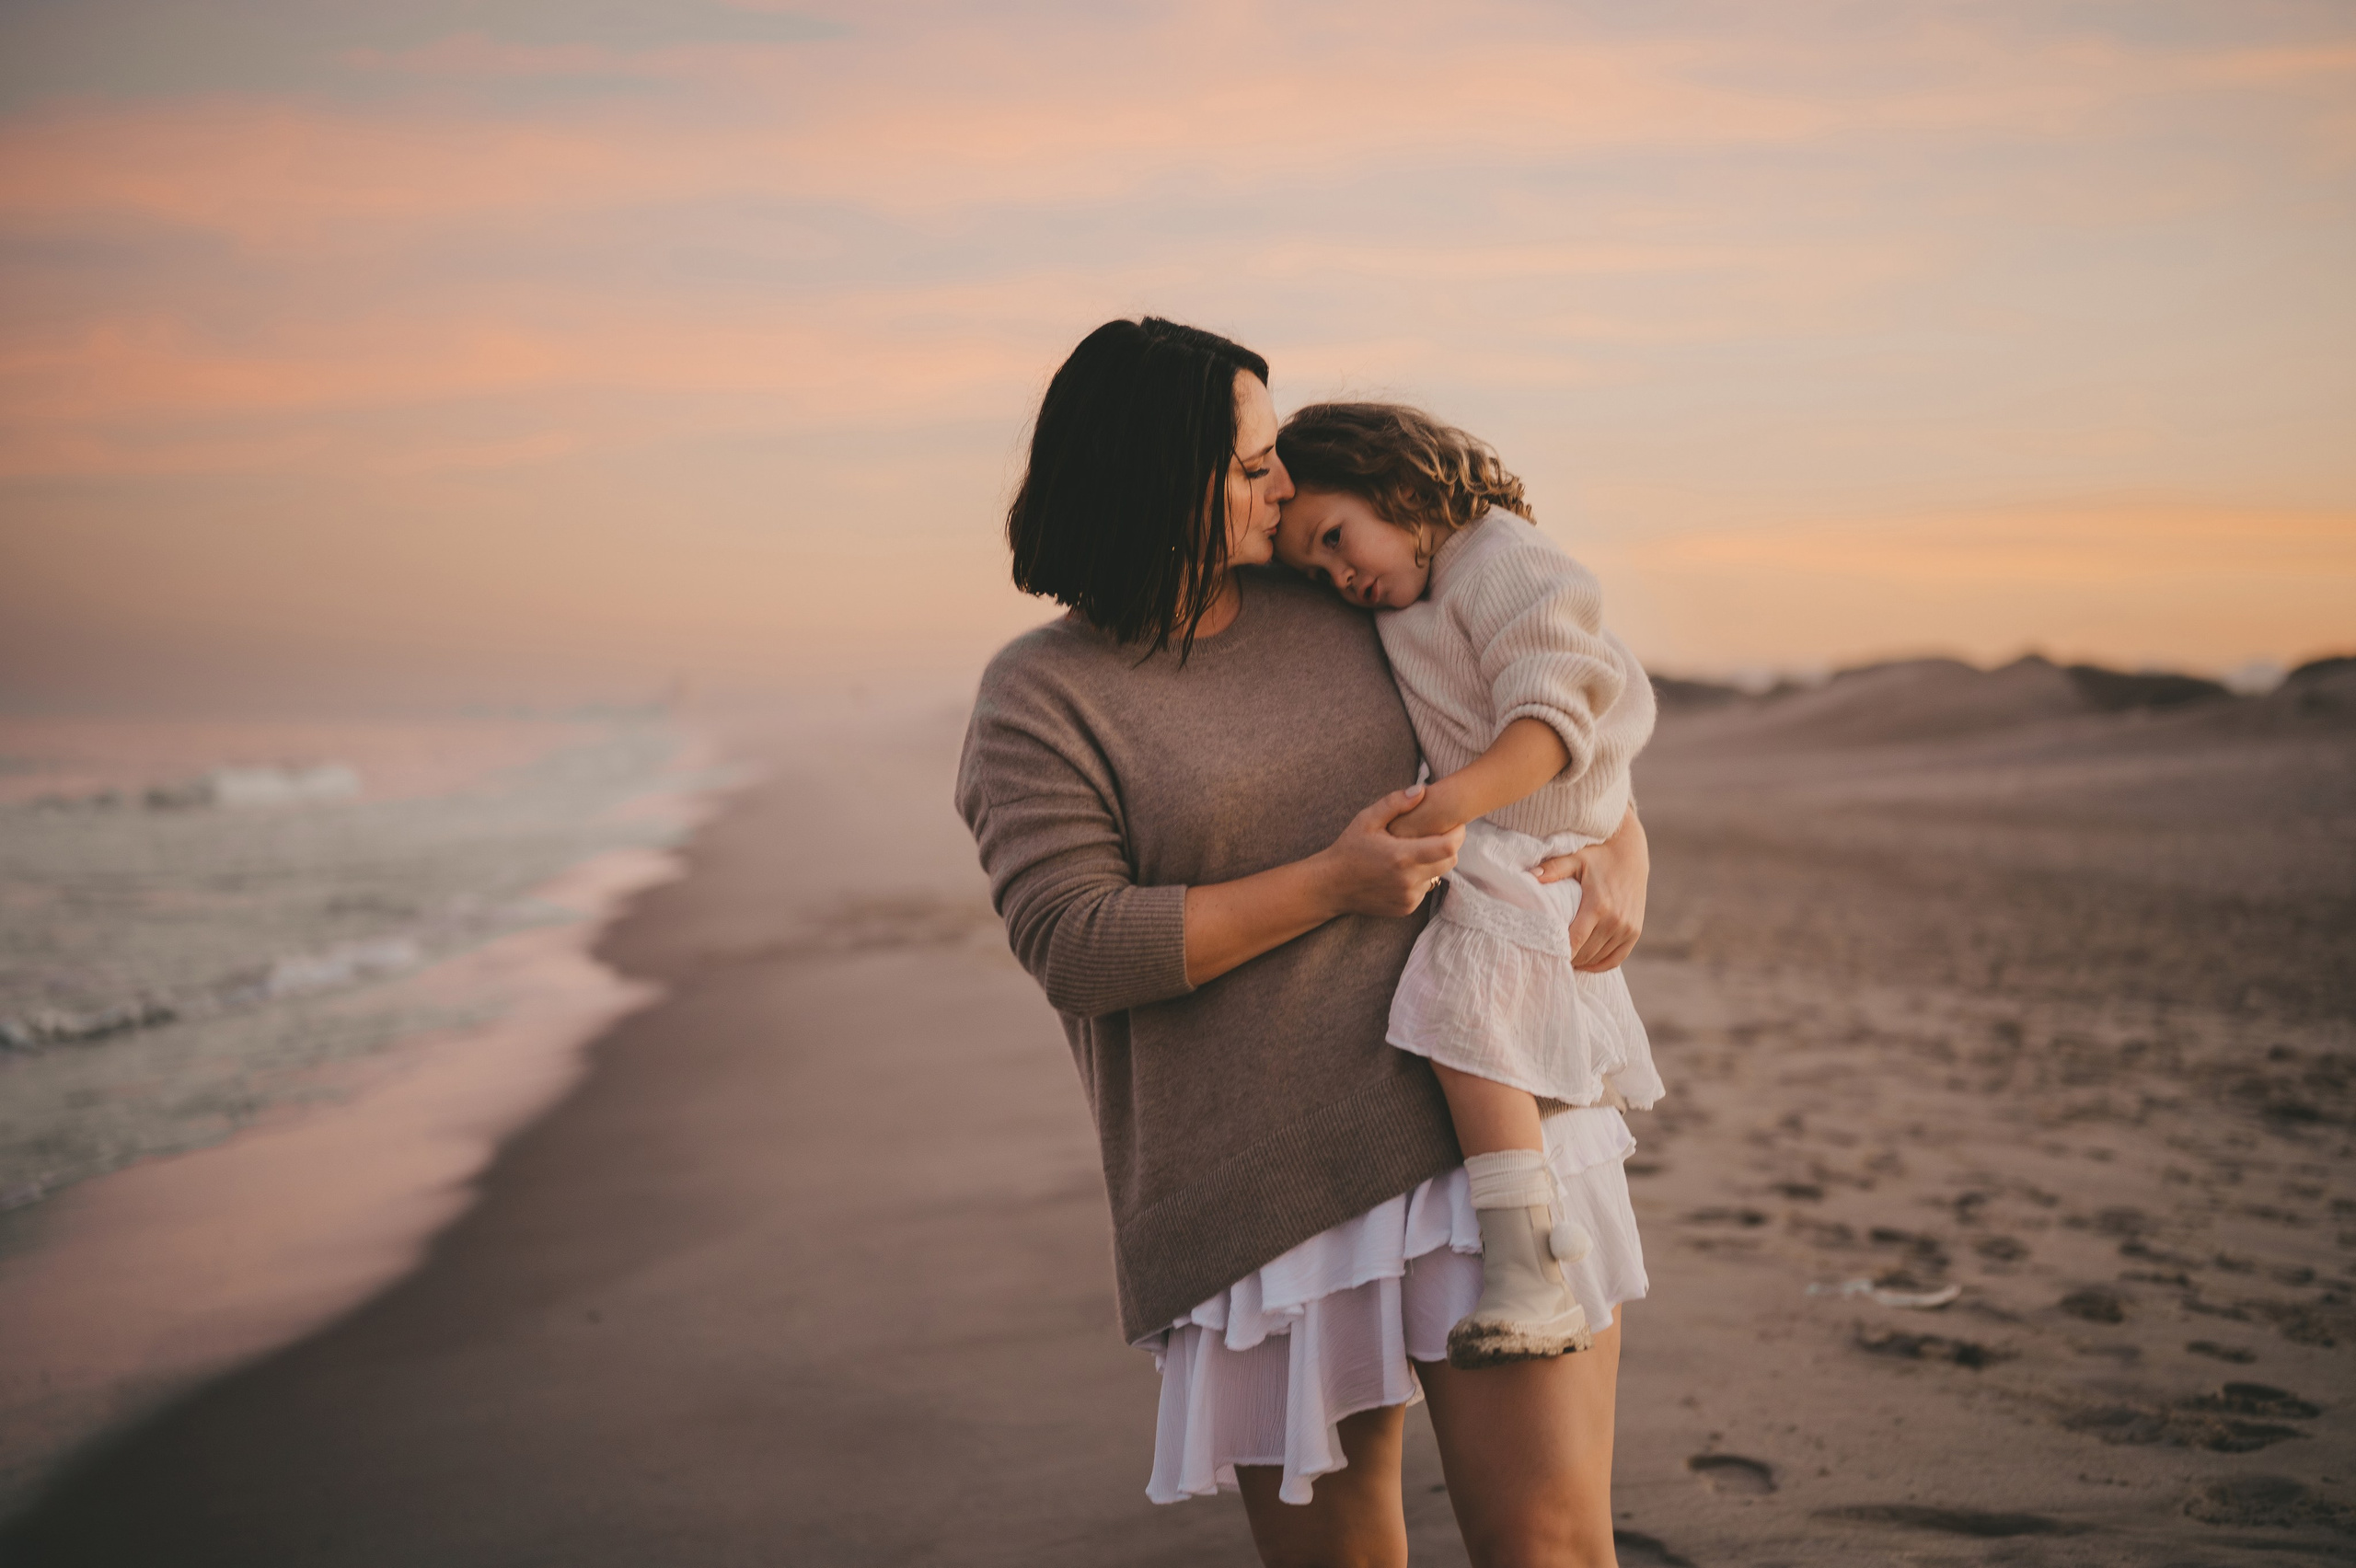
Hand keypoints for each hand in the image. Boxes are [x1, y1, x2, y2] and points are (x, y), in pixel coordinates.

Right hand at [1322, 783, 1463, 916]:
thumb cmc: (1349, 849)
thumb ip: (1395, 803)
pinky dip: (1420, 878)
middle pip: (1450, 861)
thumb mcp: (1367, 820)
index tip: (1455, 824)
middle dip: (1449, 846)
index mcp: (1402, 856)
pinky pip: (1425, 889)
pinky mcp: (1406, 908)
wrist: (1331, 886)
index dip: (1458, 833)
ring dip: (1433, 863)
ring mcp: (1408, 897)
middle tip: (1435, 834)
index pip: (1449, 847)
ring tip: (1413, 852)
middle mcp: (1408, 880)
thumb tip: (1422, 790)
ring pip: (1438, 876)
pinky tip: (1402, 870)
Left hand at [1534, 804, 1646, 969]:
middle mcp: (1616, 920)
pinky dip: (1600, 965)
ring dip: (1581, 962)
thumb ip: (1553, 869)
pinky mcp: (1634, 932)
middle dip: (1567, 958)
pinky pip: (1616, 959)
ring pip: (1599, 958)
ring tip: (1564, 960)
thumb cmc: (1597, 855)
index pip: (1575, 941)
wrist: (1630, 852)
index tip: (1544, 956)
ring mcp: (1627, 928)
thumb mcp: (1575, 858)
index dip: (1560, 952)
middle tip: (1549, 958)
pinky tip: (1585, 963)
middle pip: (1585, 953)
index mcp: (1598, 905)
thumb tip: (1530, 877)